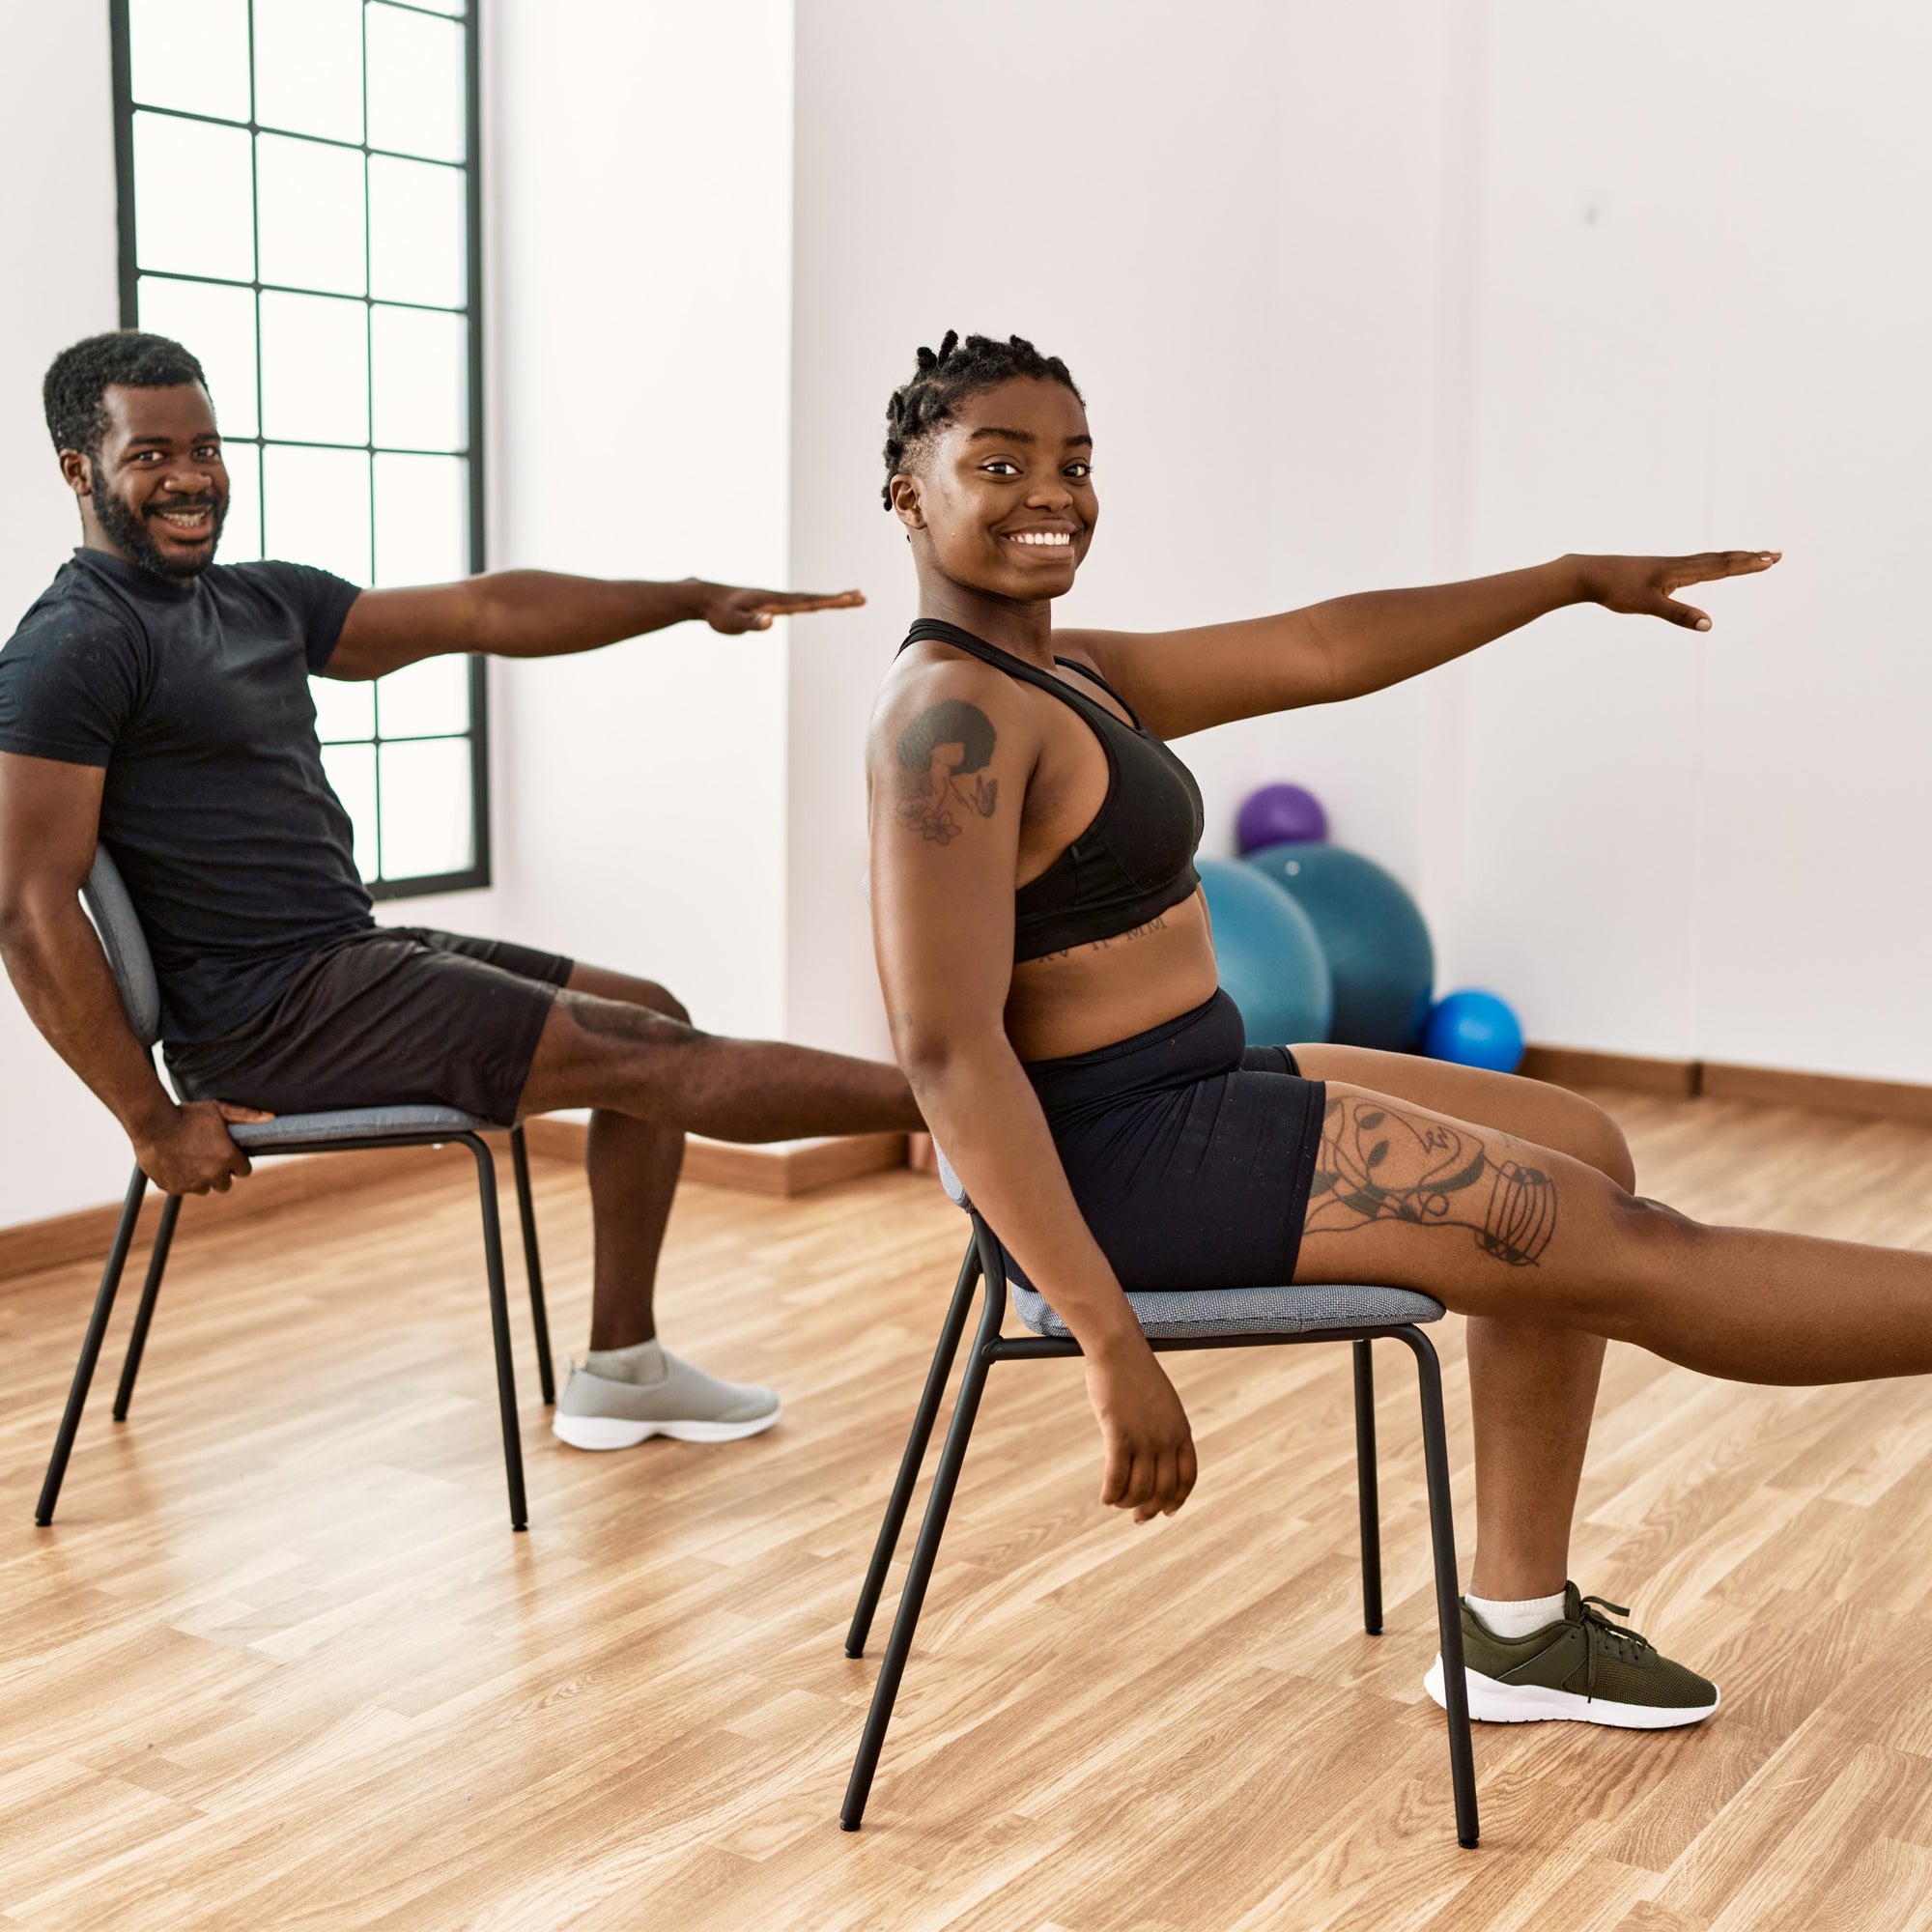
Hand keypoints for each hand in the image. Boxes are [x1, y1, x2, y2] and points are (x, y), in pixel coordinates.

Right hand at [132, 1099, 272, 1194]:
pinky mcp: (174, 1188)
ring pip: (204, 1188)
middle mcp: (212, 1175)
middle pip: (225, 1184)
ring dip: (202, 1178)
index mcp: (228, 1158)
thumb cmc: (187, 1114)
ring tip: (191, 1159)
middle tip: (209, 1157)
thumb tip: (272, 1117)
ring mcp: (192, 1184)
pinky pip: (183, 1189)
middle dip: (221, 1173)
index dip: (237, 1162)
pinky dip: (181, 1180)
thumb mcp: (219, 1109)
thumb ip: (246, 1115)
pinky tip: (176, 1163)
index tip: (229, 1154)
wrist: (151, 1123)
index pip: (244, 1171)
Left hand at [699, 582, 865, 634]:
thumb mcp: (733, 621)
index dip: (831, 601)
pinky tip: (819, 605)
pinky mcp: (770, 605)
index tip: (851, 598)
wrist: (705, 598)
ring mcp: (776, 601)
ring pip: (808, 600)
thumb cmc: (719, 612)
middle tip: (862, 597)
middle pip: (815, 599)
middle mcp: (779, 598)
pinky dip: (814, 603)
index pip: (809, 602)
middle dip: (839, 599)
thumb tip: (770, 621)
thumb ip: (752, 622)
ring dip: (830, 599)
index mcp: (775, 601)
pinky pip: (798, 604)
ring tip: (850, 598)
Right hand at [1084, 1338, 1197, 1522]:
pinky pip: (1116, 1477)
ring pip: (1138, 1489)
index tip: (1166, 1512)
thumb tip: (1155, 1455)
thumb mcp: (1161, 1402)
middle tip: (1137, 1517)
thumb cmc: (1135, 1373)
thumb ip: (1164, 1427)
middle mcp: (1167, 1438)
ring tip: (1115, 1502)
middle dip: (1150, 1509)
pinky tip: (1104, 1498)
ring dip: (1126, 1502)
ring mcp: (1144, 1438)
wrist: (1119, 1349)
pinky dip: (1110, 1493)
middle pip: (1162, 1489)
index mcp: (1181, 1430)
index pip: (1187, 1477)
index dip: (1177, 1499)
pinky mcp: (1119, 1434)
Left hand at [1574, 550, 1780, 630]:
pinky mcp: (1659, 571)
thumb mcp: (1648, 605)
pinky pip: (1694, 566)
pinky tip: (1709, 569)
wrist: (1589, 574)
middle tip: (1775, 554)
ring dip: (1733, 559)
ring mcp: (1669, 567)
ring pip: (1709, 561)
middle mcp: (1679, 564)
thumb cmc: (1616, 589)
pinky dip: (1711, 565)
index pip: (1722, 566)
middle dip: (1749, 558)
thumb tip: (1709, 625)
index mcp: (1680, 570)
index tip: (1771, 559)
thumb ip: (1679, 615)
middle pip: (1721, 560)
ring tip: (1751, 557)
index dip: (1747, 564)